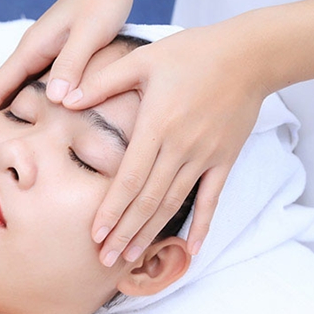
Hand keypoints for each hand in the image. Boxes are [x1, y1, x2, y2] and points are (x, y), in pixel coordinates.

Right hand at [0, 0, 140, 137]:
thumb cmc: (103, 4)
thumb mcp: (89, 34)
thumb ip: (71, 64)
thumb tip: (54, 99)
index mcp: (33, 47)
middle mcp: (32, 49)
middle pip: (1, 86)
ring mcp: (42, 50)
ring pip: (15, 84)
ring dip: (1, 106)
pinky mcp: (54, 52)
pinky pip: (30, 80)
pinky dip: (21, 98)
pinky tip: (26, 111)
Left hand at [63, 23, 268, 264]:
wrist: (248, 55)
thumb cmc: (192, 54)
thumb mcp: (143, 59)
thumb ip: (103, 82)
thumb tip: (65, 98)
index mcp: (157, 126)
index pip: (130, 179)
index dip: (112, 210)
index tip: (96, 235)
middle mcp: (180, 148)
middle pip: (148, 201)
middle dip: (125, 232)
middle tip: (106, 259)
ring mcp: (205, 158)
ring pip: (174, 205)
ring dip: (151, 233)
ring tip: (131, 257)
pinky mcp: (224, 161)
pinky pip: (212, 199)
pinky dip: (203, 226)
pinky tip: (192, 249)